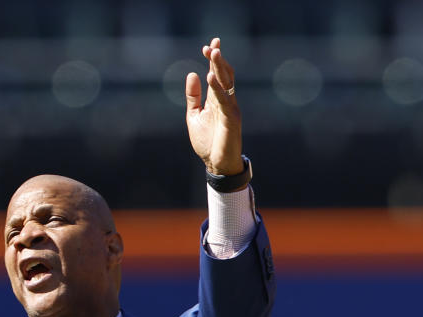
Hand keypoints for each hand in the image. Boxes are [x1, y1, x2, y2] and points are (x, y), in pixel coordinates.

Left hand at [185, 39, 242, 175]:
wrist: (217, 164)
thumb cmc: (208, 142)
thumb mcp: (194, 116)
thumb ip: (193, 97)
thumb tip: (192, 74)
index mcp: (217, 99)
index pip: (217, 74)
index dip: (213, 60)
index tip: (207, 46)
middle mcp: (226, 101)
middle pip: (224, 75)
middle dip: (218, 59)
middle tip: (212, 45)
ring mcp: (230, 109)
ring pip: (226, 83)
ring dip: (219, 68)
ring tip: (213, 53)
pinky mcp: (231, 119)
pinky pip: (224, 100)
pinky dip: (217, 88)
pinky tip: (210, 77)